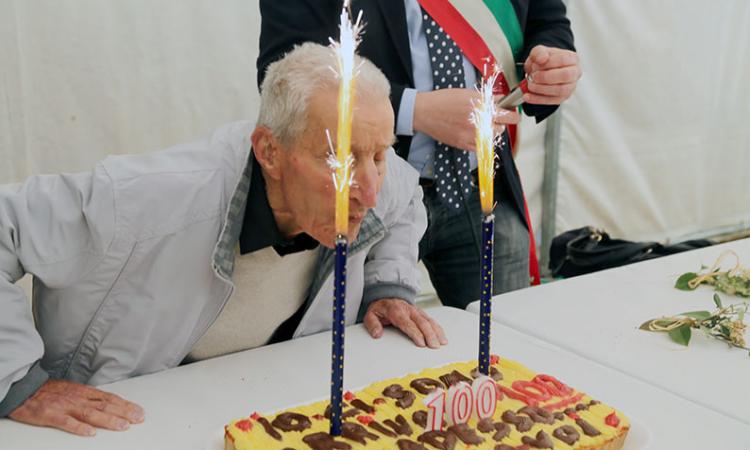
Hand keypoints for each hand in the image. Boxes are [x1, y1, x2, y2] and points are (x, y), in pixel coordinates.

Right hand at [8, 379, 144, 435]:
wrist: (25, 389)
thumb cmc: (50, 391)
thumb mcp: (74, 389)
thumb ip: (90, 397)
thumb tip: (109, 403)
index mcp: (84, 392)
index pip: (110, 398)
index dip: (126, 405)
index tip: (139, 411)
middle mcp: (78, 398)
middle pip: (105, 405)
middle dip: (124, 412)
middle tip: (138, 418)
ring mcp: (65, 406)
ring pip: (91, 413)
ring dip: (108, 420)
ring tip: (122, 426)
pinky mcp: (51, 415)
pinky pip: (66, 422)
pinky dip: (79, 428)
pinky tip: (90, 433)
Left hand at [364, 298, 447, 348]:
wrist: (386, 297)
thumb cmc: (380, 309)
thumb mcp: (371, 315)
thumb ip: (372, 324)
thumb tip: (377, 334)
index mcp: (396, 311)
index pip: (408, 323)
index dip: (415, 333)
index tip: (421, 343)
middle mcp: (409, 310)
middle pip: (422, 322)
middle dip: (429, 335)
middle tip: (434, 346)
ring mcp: (416, 311)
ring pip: (429, 321)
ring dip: (436, 332)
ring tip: (441, 343)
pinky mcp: (421, 313)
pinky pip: (431, 320)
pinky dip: (438, 329)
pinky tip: (443, 337)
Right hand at [414, 88, 518, 150]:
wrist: (425, 112)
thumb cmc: (444, 100)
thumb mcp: (468, 93)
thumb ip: (487, 98)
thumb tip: (501, 100)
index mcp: (481, 107)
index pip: (507, 115)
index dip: (512, 115)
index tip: (513, 115)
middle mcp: (478, 122)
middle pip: (502, 128)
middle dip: (500, 122)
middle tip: (494, 118)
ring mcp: (471, 135)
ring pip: (492, 137)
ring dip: (491, 131)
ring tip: (482, 125)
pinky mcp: (463, 144)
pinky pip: (481, 146)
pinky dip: (481, 140)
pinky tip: (474, 132)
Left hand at [523, 45, 581, 104]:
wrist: (541, 71)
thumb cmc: (543, 61)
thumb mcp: (538, 52)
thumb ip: (539, 52)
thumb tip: (542, 58)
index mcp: (572, 58)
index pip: (563, 60)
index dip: (547, 63)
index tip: (535, 65)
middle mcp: (574, 73)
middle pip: (565, 76)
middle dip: (546, 77)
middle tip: (533, 76)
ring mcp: (570, 87)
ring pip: (560, 90)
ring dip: (541, 89)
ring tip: (529, 85)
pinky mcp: (562, 98)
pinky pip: (551, 101)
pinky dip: (537, 99)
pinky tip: (527, 96)